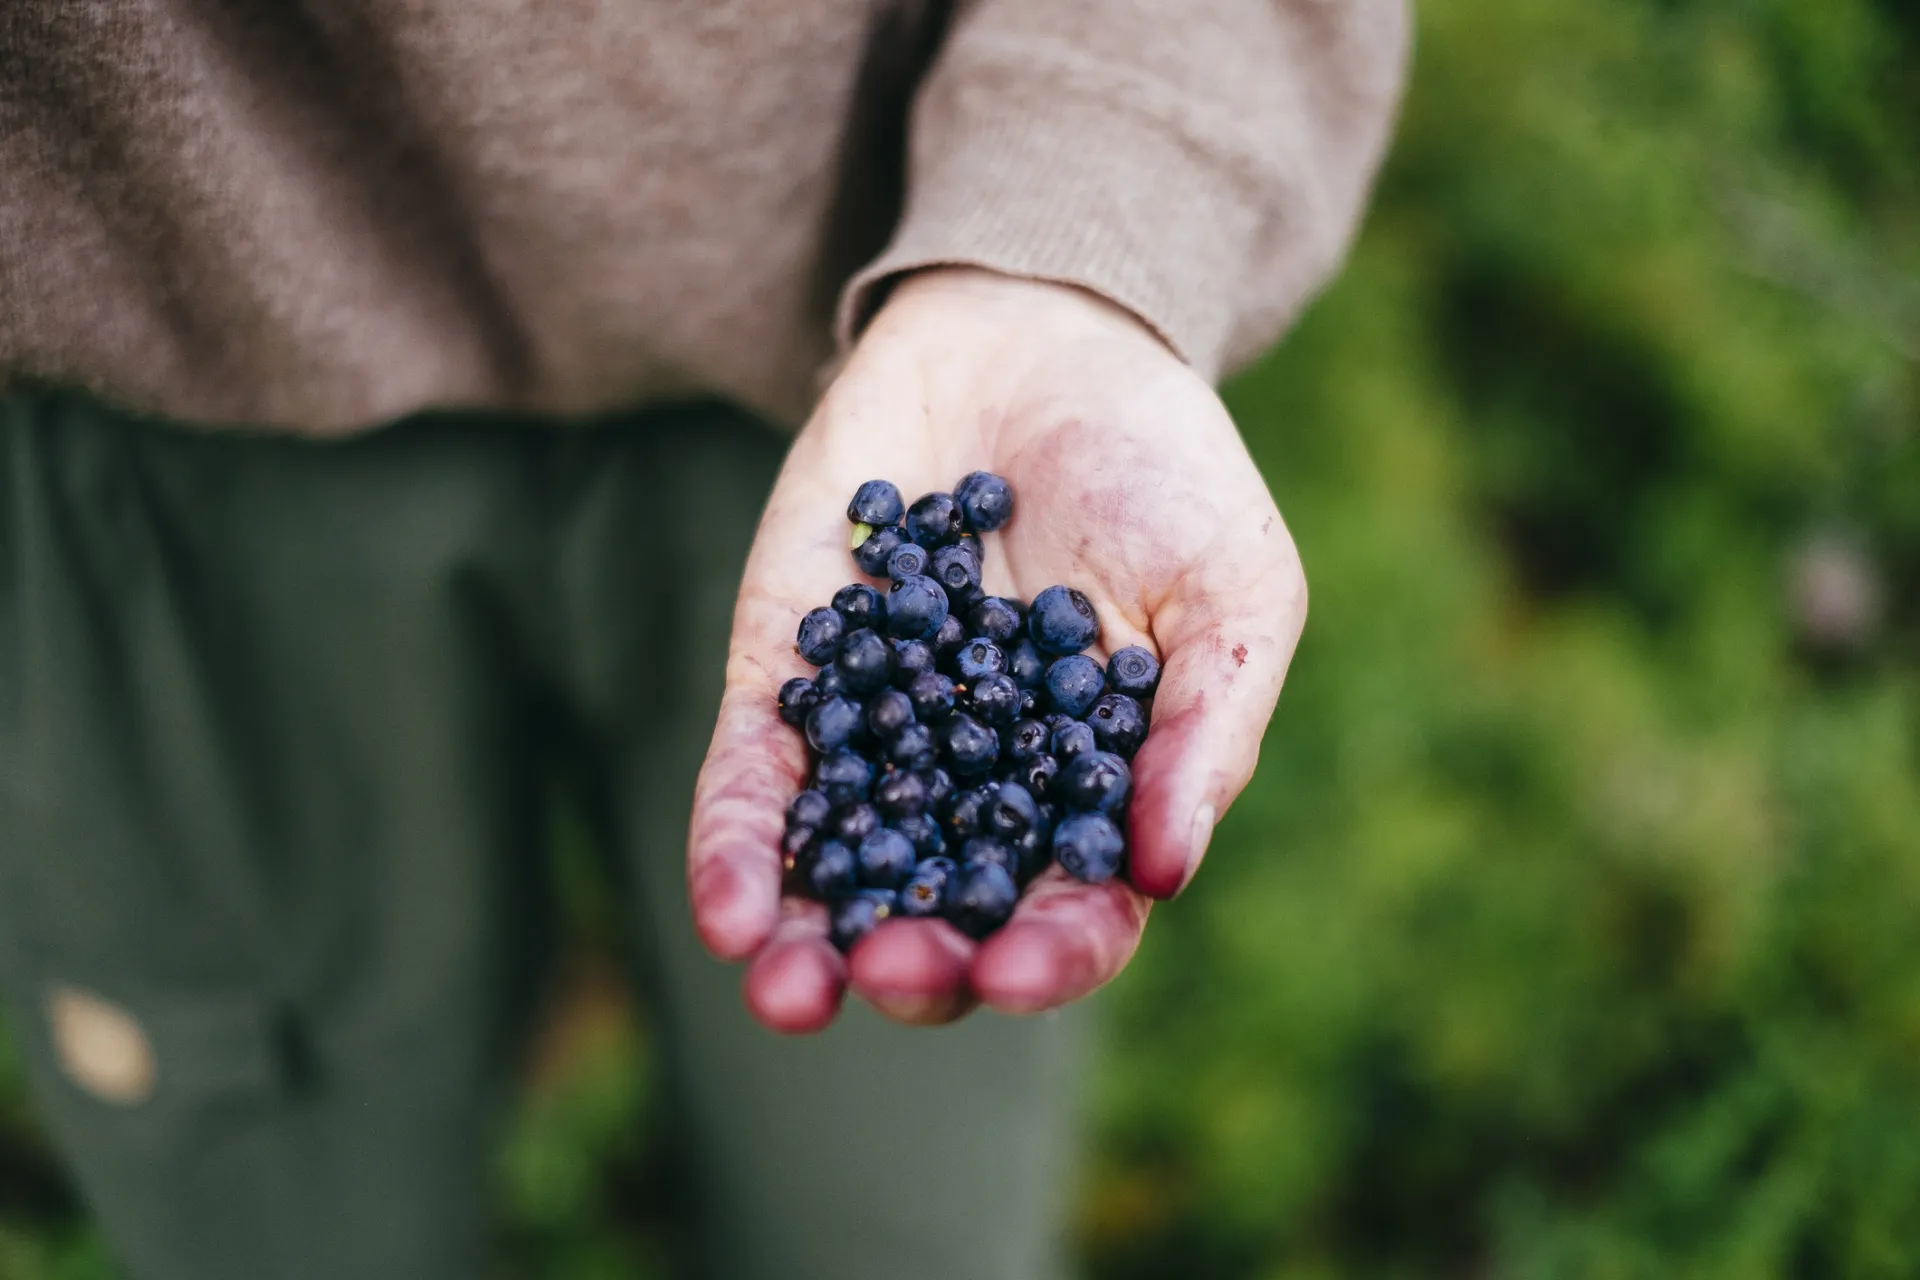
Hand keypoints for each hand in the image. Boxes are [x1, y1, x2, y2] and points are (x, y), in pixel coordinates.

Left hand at [687, 268, 1306, 1031]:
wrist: (1036, 334)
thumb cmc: (1162, 469)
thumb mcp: (1229, 587)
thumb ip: (1205, 728)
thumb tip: (1161, 873)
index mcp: (1095, 791)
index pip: (1076, 909)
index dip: (1053, 954)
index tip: (1020, 968)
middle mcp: (981, 789)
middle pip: (946, 915)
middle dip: (919, 965)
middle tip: (898, 971)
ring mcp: (878, 738)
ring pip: (839, 874)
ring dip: (806, 948)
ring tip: (787, 991)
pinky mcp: (788, 676)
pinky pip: (755, 776)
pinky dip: (738, 845)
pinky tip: (728, 913)